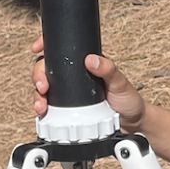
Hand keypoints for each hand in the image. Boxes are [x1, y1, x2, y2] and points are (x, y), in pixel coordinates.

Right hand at [31, 35, 147, 131]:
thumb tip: (91, 59)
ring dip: (37, 94)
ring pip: (44, 88)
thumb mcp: (120, 82)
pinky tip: (43, 111)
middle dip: (38, 75)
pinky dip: (42, 107)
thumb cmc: (128, 99)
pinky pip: (50, 105)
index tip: (37, 47)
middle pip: (47, 69)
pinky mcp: (67, 109)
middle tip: (42, 85)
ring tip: (42, 103)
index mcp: (85, 64)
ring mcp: (69, 93)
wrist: (131, 123)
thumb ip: (108, 70)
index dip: (46, 45)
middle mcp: (74, 76)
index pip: (61, 51)